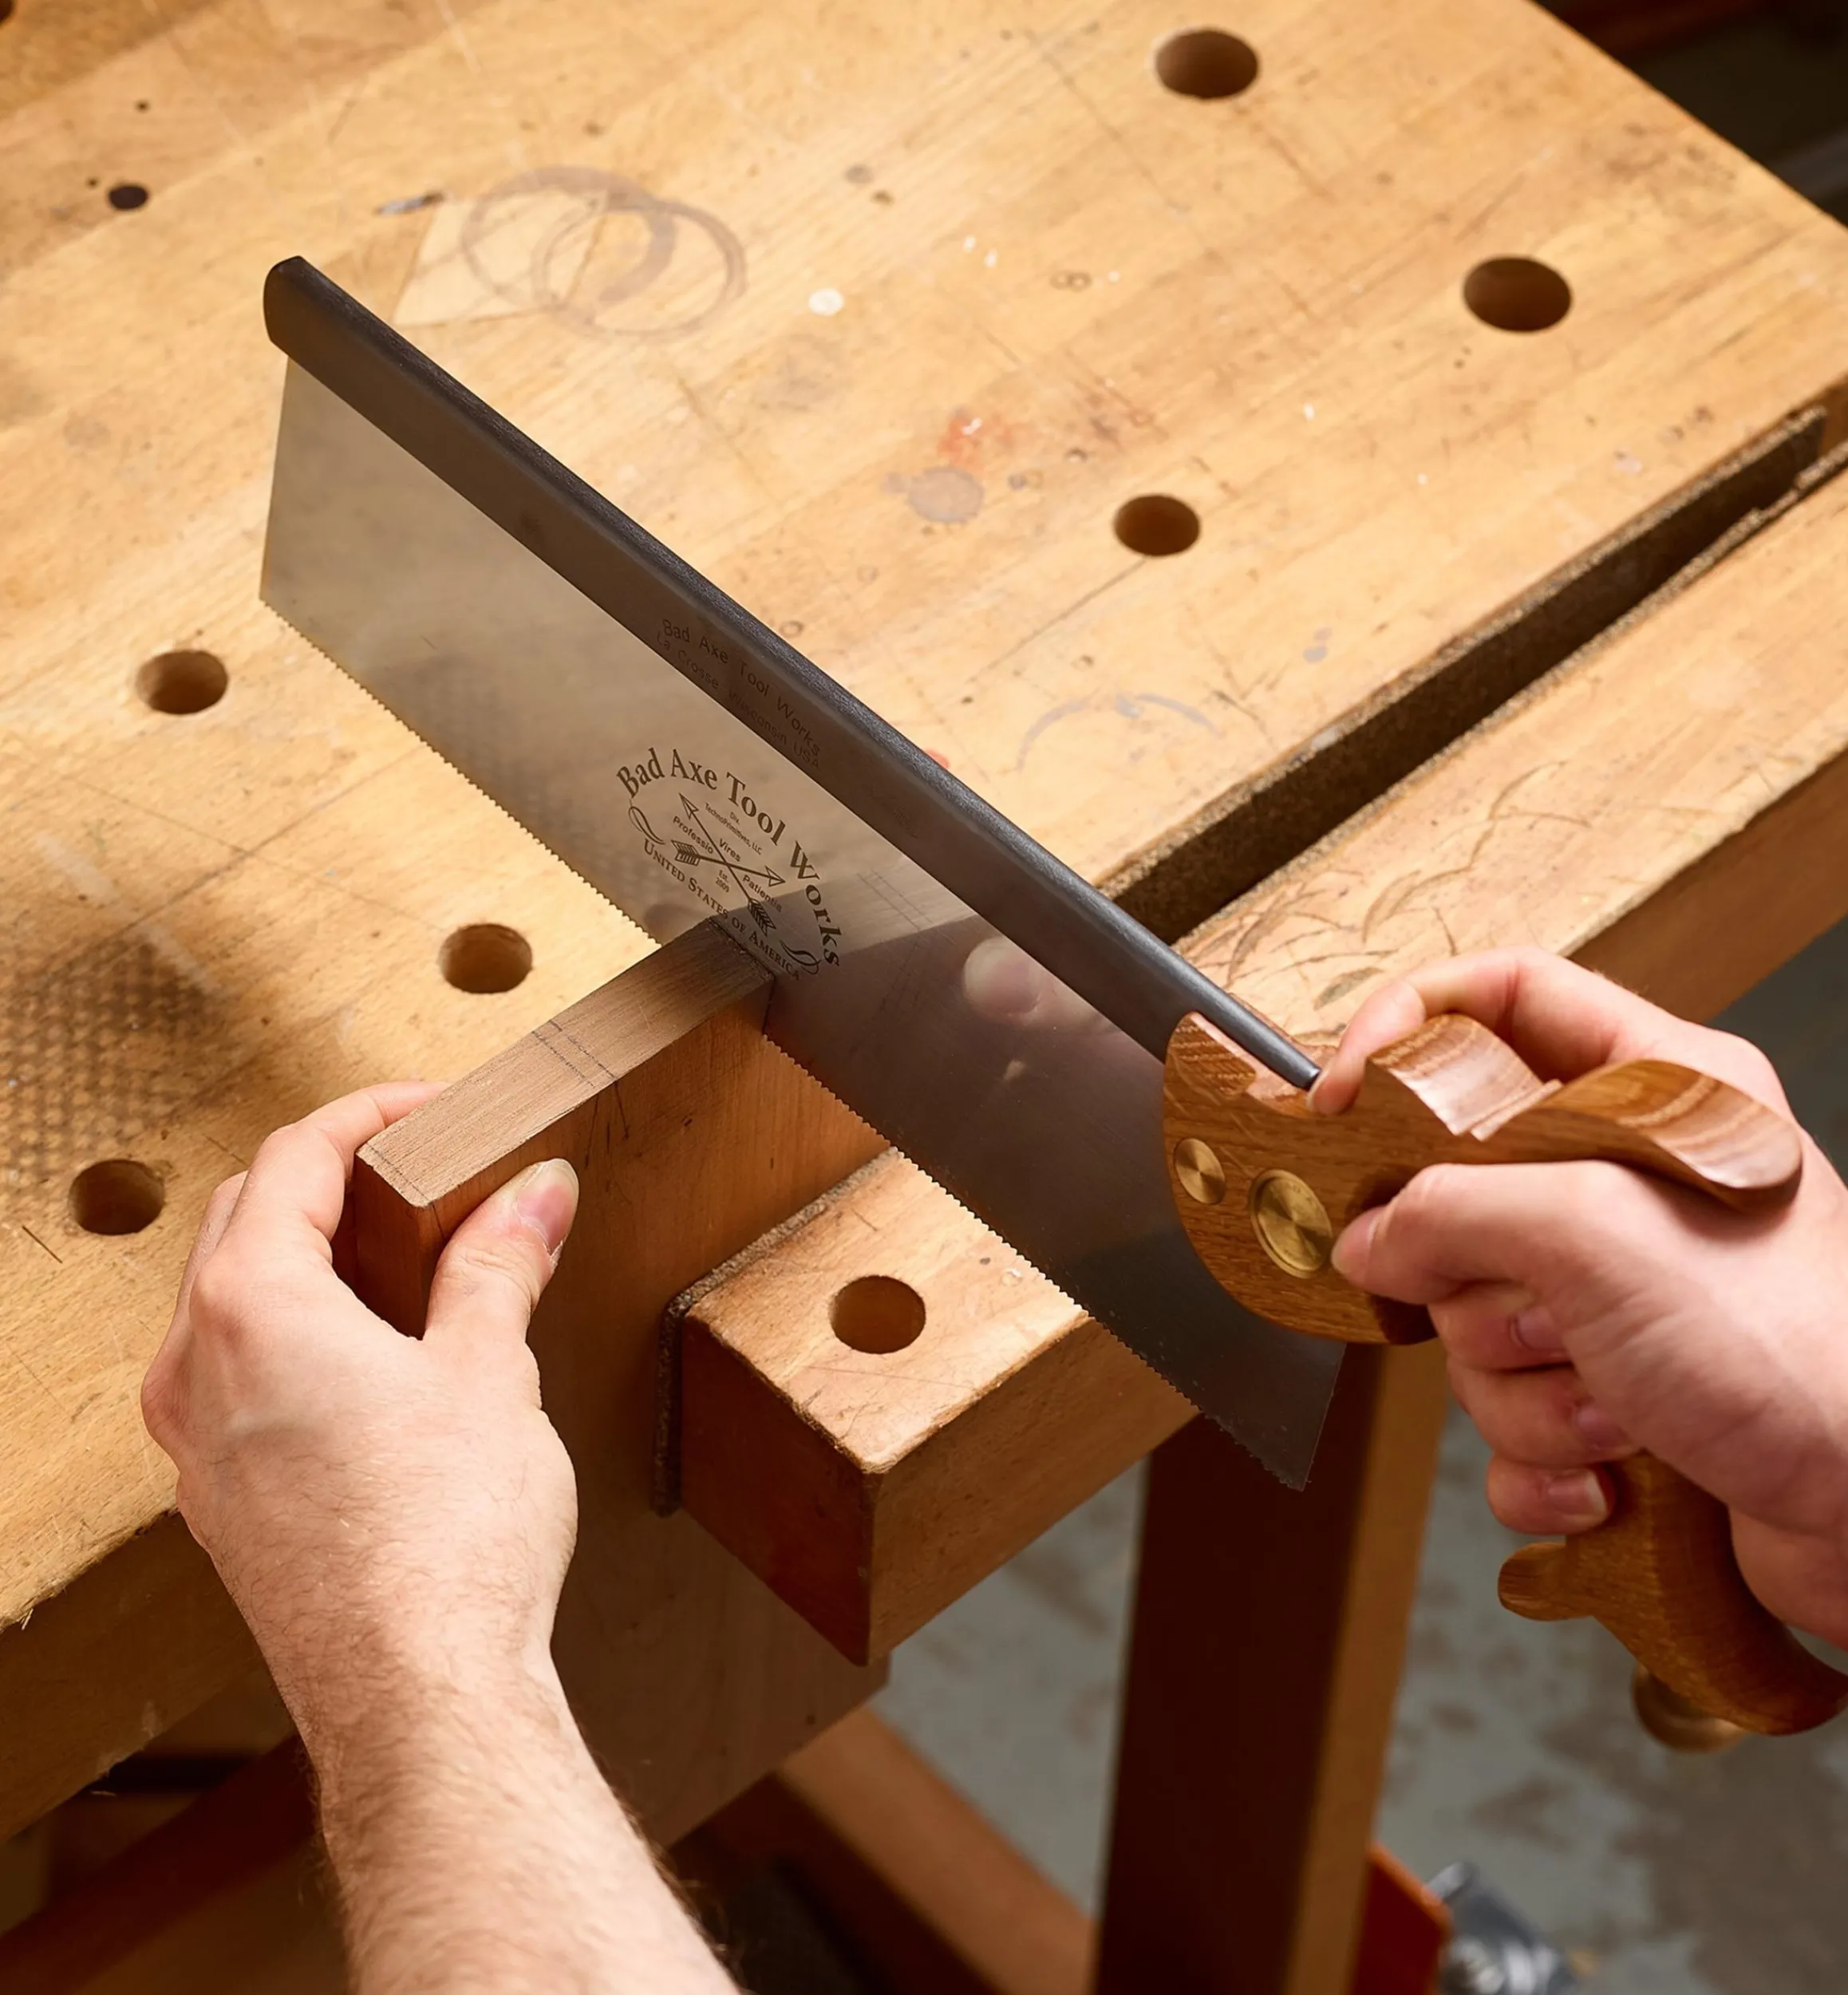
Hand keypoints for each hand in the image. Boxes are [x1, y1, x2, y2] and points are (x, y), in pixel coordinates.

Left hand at [141, 1084, 581, 1759]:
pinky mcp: (220, 1505)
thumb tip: (536, 1191)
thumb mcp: (488, 1370)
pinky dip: (294, 1333)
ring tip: (405, 1258)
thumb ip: (500, 1264)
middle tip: (421, 1169)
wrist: (416, 1700)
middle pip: (245, 1218)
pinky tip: (375, 1360)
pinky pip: (235, 1379)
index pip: (292, 1159)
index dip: (367, 1115)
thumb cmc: (445, 1540)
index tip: (430, 1108)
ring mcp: (195, 1445)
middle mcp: (194, 1369)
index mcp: (251, 1308)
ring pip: (229, 1302)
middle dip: (329, 1176)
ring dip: (307, 1255)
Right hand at [1312, 949, 1847, 1648]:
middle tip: (1542, 1308)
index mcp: (1660, 1091)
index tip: (1342, 1097)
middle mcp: (1634, 1181)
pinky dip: (1540, 1456)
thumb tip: (1370, 1237)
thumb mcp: (1596, 1233)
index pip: (1506, 995)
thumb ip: (1451, 1209)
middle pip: (1459, 1184)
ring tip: (1613, 1403)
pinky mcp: (1613, 1390)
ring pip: (1473, 1315)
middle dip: (1476, 1278)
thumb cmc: (1800, 1350)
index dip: (1408, 1027)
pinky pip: (1506, 1413)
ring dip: (1521, 1383)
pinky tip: (1608, 1468)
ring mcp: (1622, 1290)